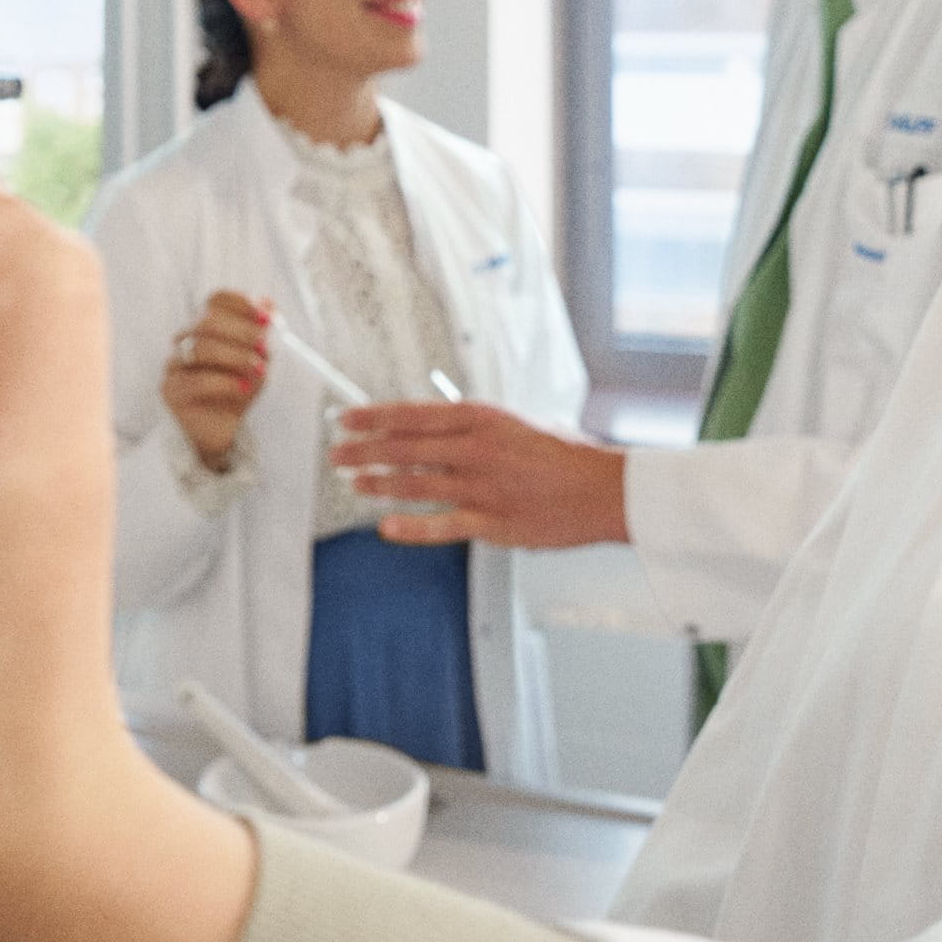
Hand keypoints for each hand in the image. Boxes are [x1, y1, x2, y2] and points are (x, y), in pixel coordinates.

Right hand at [164, 289, 272, 468]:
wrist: (224, 429)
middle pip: (207, 322)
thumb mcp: (259, 360)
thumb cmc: (240, 389)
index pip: (215, 301)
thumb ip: (263, 334)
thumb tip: (268, 303)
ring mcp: (174, 364)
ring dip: (236, 357)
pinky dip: (225, 382)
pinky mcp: (170, 391)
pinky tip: (243, 387)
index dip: (240, 304)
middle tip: (266, 346)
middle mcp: (185, 340)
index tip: (267, 318)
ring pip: (200, 349)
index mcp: (205, 326)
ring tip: (259, 370)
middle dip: (241, 332)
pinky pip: (196, 381)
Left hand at [331, 404, 632, 547]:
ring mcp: (483, 486)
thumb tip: (431, 429)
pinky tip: (386, 526)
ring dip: (378, 483)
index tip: (347, 419)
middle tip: (337, 454)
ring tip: (354, 484)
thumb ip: (475, 429)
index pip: (413, 414)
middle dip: (364, 450)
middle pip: (405, 447)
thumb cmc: (564, 457)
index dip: (374, 417)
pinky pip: (442, 524)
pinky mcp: (492, 522)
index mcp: (483, 418)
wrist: (604, 490)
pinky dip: (411, 527)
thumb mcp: (516, 426)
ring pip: (415, 483)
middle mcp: (477, 449)